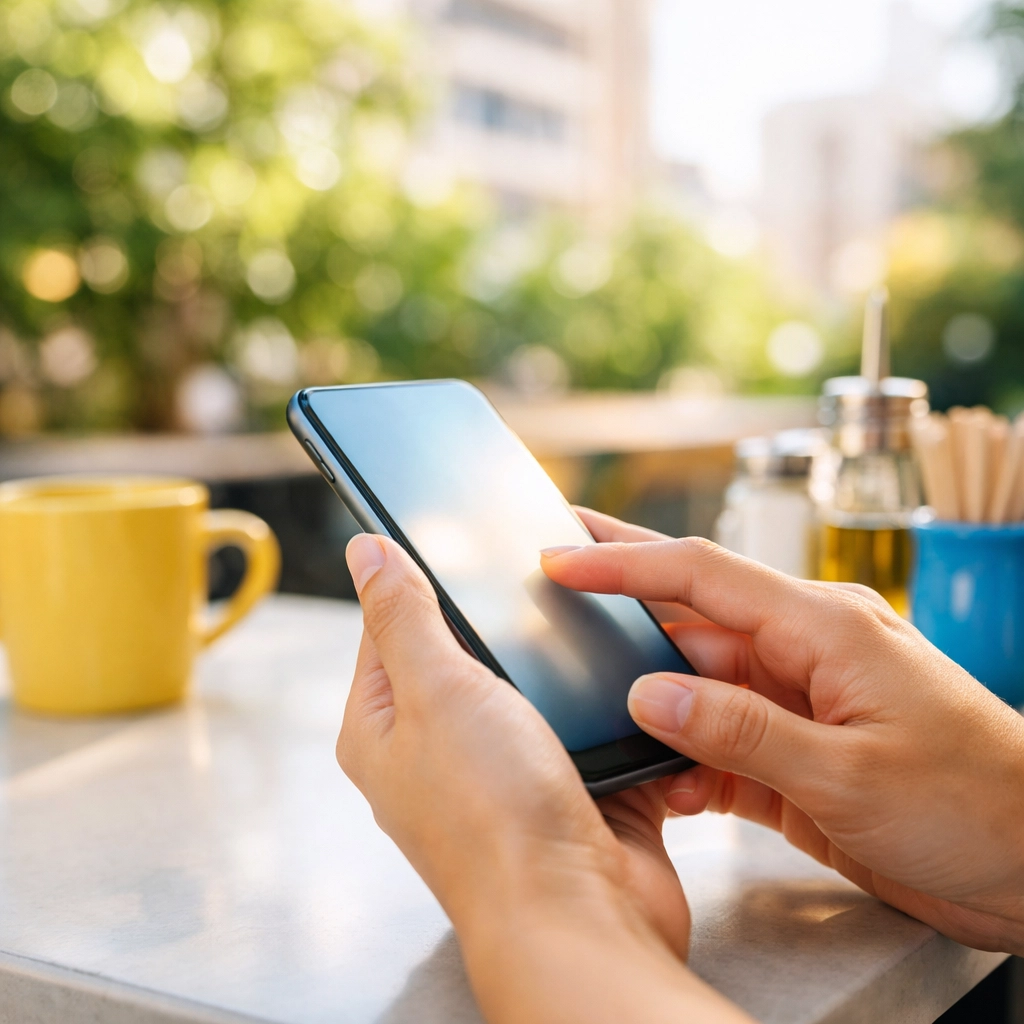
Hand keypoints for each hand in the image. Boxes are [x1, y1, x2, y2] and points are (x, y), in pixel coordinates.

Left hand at [339, 534, 750, 1023]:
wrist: (579, 917)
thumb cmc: (493, 815)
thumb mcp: (437, 688)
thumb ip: (403, 615)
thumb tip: (364, 550)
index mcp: (383, 727)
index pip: (387, 626)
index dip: (419, 576)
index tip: (457, 536)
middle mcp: (435, 751)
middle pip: (463, 652)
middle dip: (502, 618)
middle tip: (536, 576)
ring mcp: (499, 771)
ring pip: (528, 685)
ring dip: (556, 662)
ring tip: (586, 623)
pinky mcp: (559, 787)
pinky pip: (576, 724)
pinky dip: (597, 703)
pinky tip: (618, 679)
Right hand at [542, 510, 1023, 956]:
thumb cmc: (977, 804)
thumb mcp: (850, 774)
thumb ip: (742, 731)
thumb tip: (650, 696)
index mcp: (823, 627)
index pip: (701, 575)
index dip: (623, 561)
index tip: (561, 555)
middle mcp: (805, 651)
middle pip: (693, 619)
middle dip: (622, 606)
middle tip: (554, 582)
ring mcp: (801, 700)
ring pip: (701, 685)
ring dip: (655, 704)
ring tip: (603, 715)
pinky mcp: (799, 749)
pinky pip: (724, 737)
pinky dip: (688, 756)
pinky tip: (666, 778)